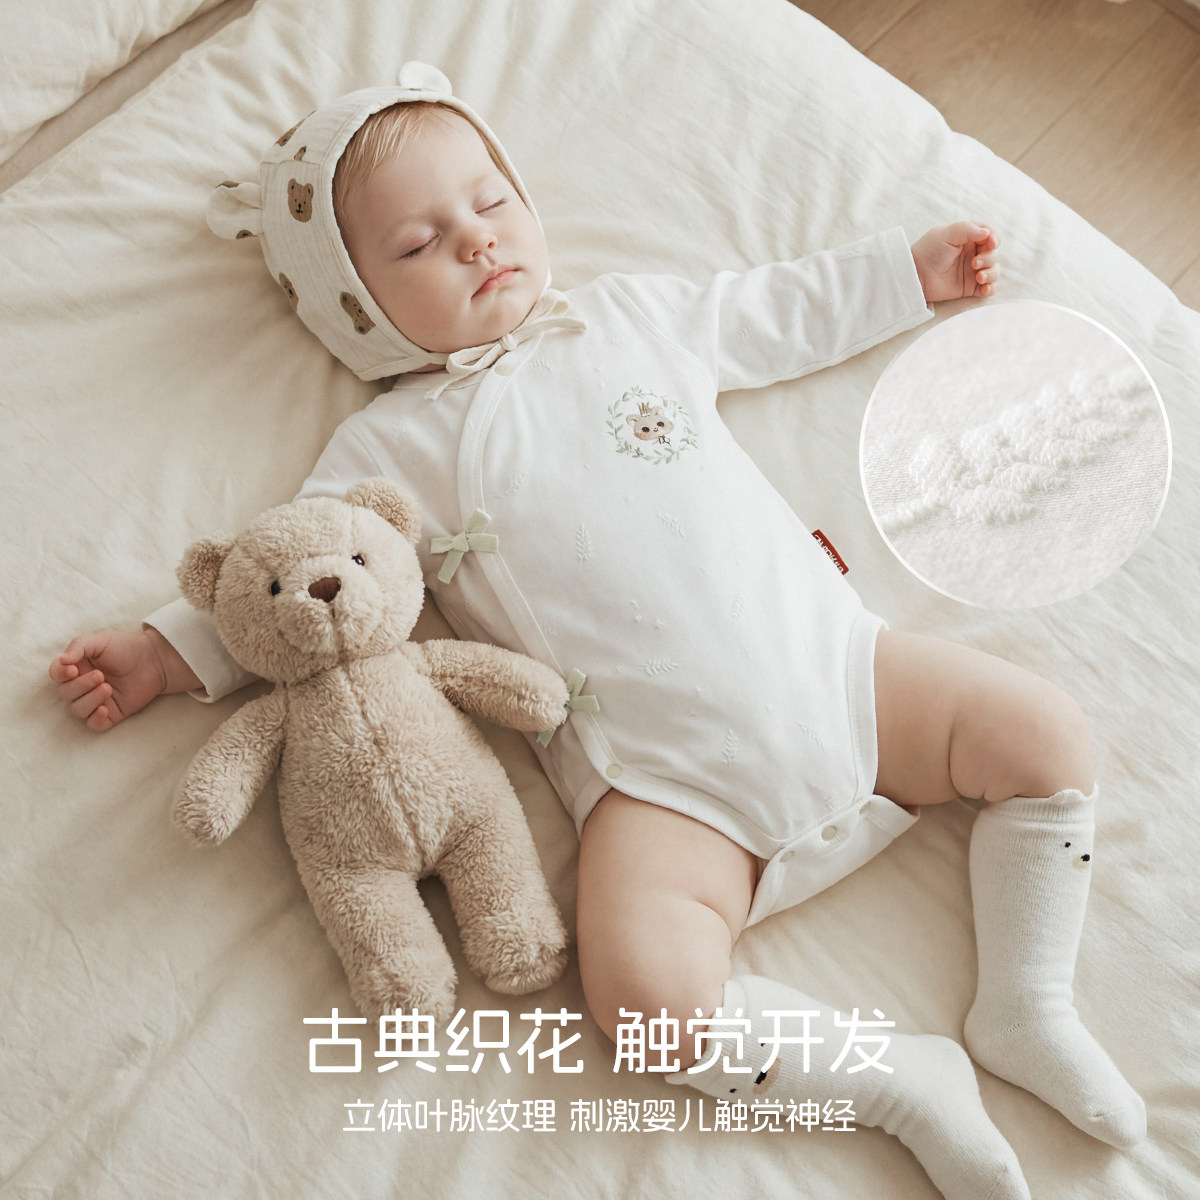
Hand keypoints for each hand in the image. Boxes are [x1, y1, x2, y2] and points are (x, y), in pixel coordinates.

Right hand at [48, 628, 198, 731]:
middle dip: (80, 685)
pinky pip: (94, 725)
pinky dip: (95, 719)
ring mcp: (96, 701)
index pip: (57, 675)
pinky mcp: (111, 713)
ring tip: (107, 687)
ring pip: (77, 710)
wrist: (154, 660)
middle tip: (101, 675)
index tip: (72, 669)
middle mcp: (83, 685)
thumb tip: (62, 661)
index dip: (59, 674)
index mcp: (77, 667)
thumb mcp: (99, 640)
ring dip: (89, 700)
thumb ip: (78, 646)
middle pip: (66, 693)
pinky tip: (105, 709)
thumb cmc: (126, 648)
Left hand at [911, 222, 999, 301]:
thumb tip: (988, 232)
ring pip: (994, 270)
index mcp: (969, 238)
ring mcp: (972, 271)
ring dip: (992, 273)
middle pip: (994, 253)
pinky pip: (988, 288)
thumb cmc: (928, 251)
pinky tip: (983, 288)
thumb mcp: (947, 234)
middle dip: (990, 257)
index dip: (995, 238)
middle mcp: (973, 253)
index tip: (992, 243)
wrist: (915, 275)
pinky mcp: (969, 287)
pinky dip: (990, 288)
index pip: (990, 234)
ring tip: (979, 277)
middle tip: (974, 263)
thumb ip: (968, 229)